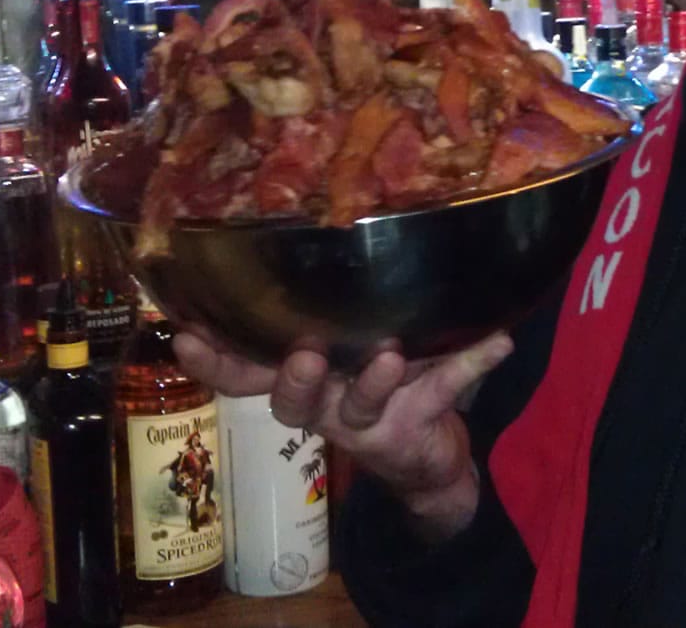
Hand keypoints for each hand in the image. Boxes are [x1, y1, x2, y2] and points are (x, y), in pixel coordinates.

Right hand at [172, 328, 513, 542]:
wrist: (428, 460)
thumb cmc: (375, 380)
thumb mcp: (341, 345)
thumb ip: (322, 307)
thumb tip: (298, 224)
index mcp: (299, 380)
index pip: (243, 373)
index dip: (212, 361)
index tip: (184, 334)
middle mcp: (324, 406)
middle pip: (292, 401)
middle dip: (294, 379)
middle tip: (304, 355)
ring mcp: (367, 422)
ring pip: (361, 405)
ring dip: (375, 380)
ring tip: (389, 356)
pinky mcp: (413, 427)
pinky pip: (444, 390)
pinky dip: (474, 361)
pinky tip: (501, 341)